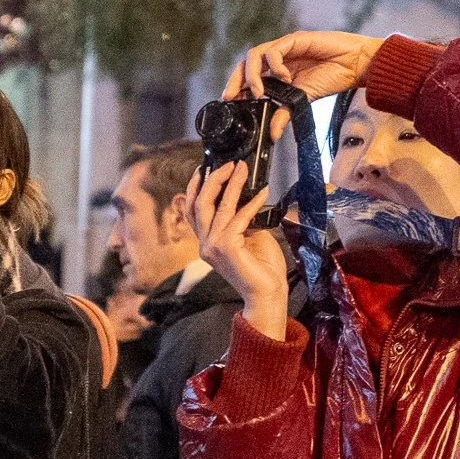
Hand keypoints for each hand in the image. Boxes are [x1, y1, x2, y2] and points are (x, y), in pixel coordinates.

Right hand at [185, 161, 287, 340]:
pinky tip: (264, 192)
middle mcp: (205, 245)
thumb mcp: (249, 236)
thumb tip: (245, 194)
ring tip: (243, 169)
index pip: (193, 211)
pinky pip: (239, 216)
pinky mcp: (227, 248)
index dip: (196, 187)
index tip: (206, 168)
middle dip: (214, 179)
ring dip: (233, 184)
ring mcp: (213, 247)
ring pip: (218, 206)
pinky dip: (252, 202)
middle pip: (200, 204)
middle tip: (229, 164)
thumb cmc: (261, 269)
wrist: (267, 294)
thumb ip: (240, 218)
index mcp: (207, 243)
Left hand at [223, 31, 382, 138]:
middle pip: (246, 64)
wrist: (354, 65)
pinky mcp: (294, 40)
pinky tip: (285, 77)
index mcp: (277, 72)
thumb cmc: (331, 78)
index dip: (237, 87)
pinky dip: (275, 66)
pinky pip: (275, 50)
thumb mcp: (303, 101)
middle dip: (235, 80)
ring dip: (252, 75)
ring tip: (259, 91)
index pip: (250, 76)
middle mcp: (277, 59)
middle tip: (231, 97)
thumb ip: (285, 114)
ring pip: (255, 55)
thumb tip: (271, 134)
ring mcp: (285, 48)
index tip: (229, 103)